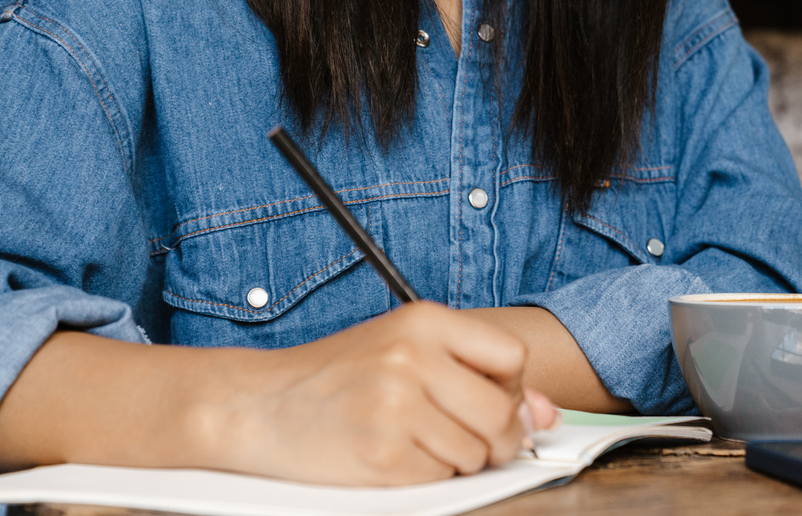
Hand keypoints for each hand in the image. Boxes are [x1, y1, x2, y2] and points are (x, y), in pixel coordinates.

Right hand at [0, 301, 558, 487]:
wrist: (254, 404)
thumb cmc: (332, 377)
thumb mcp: (402, 351)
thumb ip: (476, 374)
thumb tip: (547, 414)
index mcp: (423, 321)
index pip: (513, 359)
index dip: (510, 390)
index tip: (489, 401)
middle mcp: (414, 357)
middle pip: (502, 415)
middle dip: (493, 438)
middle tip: (455, 435)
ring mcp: (398, 407)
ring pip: (476, 454)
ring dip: (455, 461)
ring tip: (410, 440)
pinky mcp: (383, 456)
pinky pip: (439, 481)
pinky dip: (424, 478)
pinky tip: (391, 458)